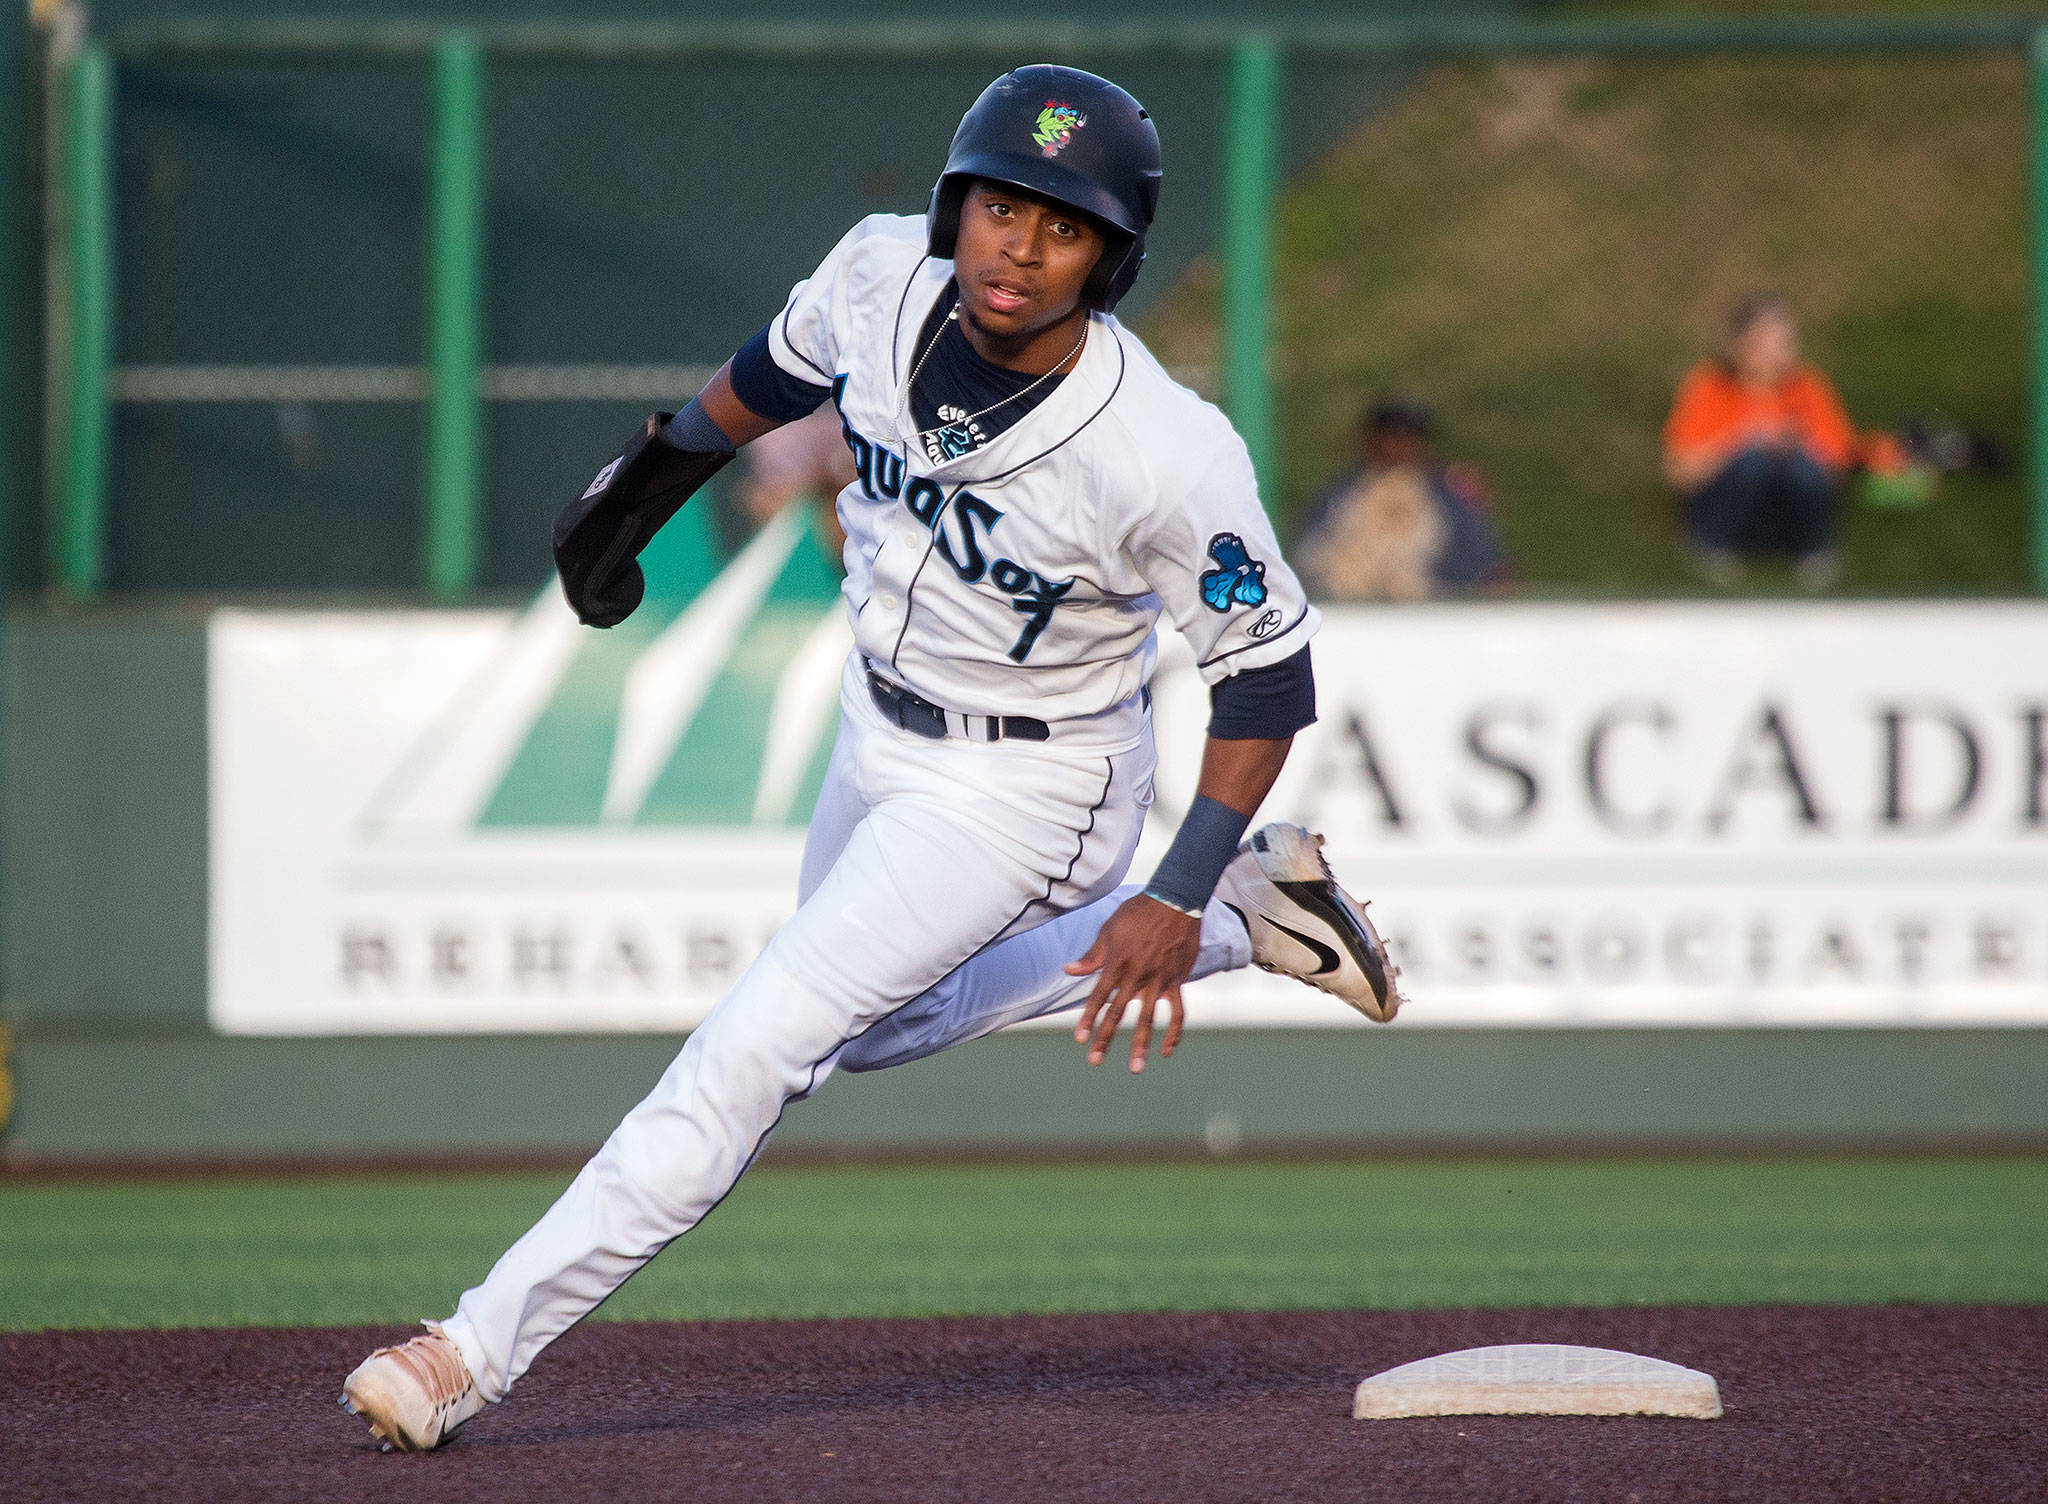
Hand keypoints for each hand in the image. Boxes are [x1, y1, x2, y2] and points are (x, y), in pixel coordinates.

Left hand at [1065, 894, 1200, 1073]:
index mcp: (1117, 963)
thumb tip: (1068, 970)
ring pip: (1148, 1019)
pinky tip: (1167, 1050)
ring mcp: (1158, 980)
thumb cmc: (1138, 912)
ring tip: (1136, 1068)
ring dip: (1141, 1045)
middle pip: (1118, 1013)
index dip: (1088, 1019)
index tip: (1080, 1038)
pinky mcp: (1176, 981)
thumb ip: (1091, 955)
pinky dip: (1173, 1032)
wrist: (1175, 900)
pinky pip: (1177, 1012)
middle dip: (1105, 1039)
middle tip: (1094, 1060)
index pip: (1099, 997)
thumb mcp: (1109, 930)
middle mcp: (1136, 976)